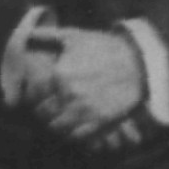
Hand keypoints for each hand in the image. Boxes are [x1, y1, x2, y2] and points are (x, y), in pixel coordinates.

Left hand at [36, 24, 152, 141]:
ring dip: (56, 124)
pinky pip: (79, 135)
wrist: (138, 62)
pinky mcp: (102, 120)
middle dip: (43, 112)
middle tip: (48, 109)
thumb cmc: (105, 47)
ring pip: (59, 127)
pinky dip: (73, 134)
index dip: (33, 97)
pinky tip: (74, 126)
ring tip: (60, 118)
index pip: (34, 95)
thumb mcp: (74, 36)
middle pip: (44, 114)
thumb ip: (48, 35)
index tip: (37, 97)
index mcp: (59, 75)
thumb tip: (29, 33)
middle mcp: (70, 95)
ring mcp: (86, 109)